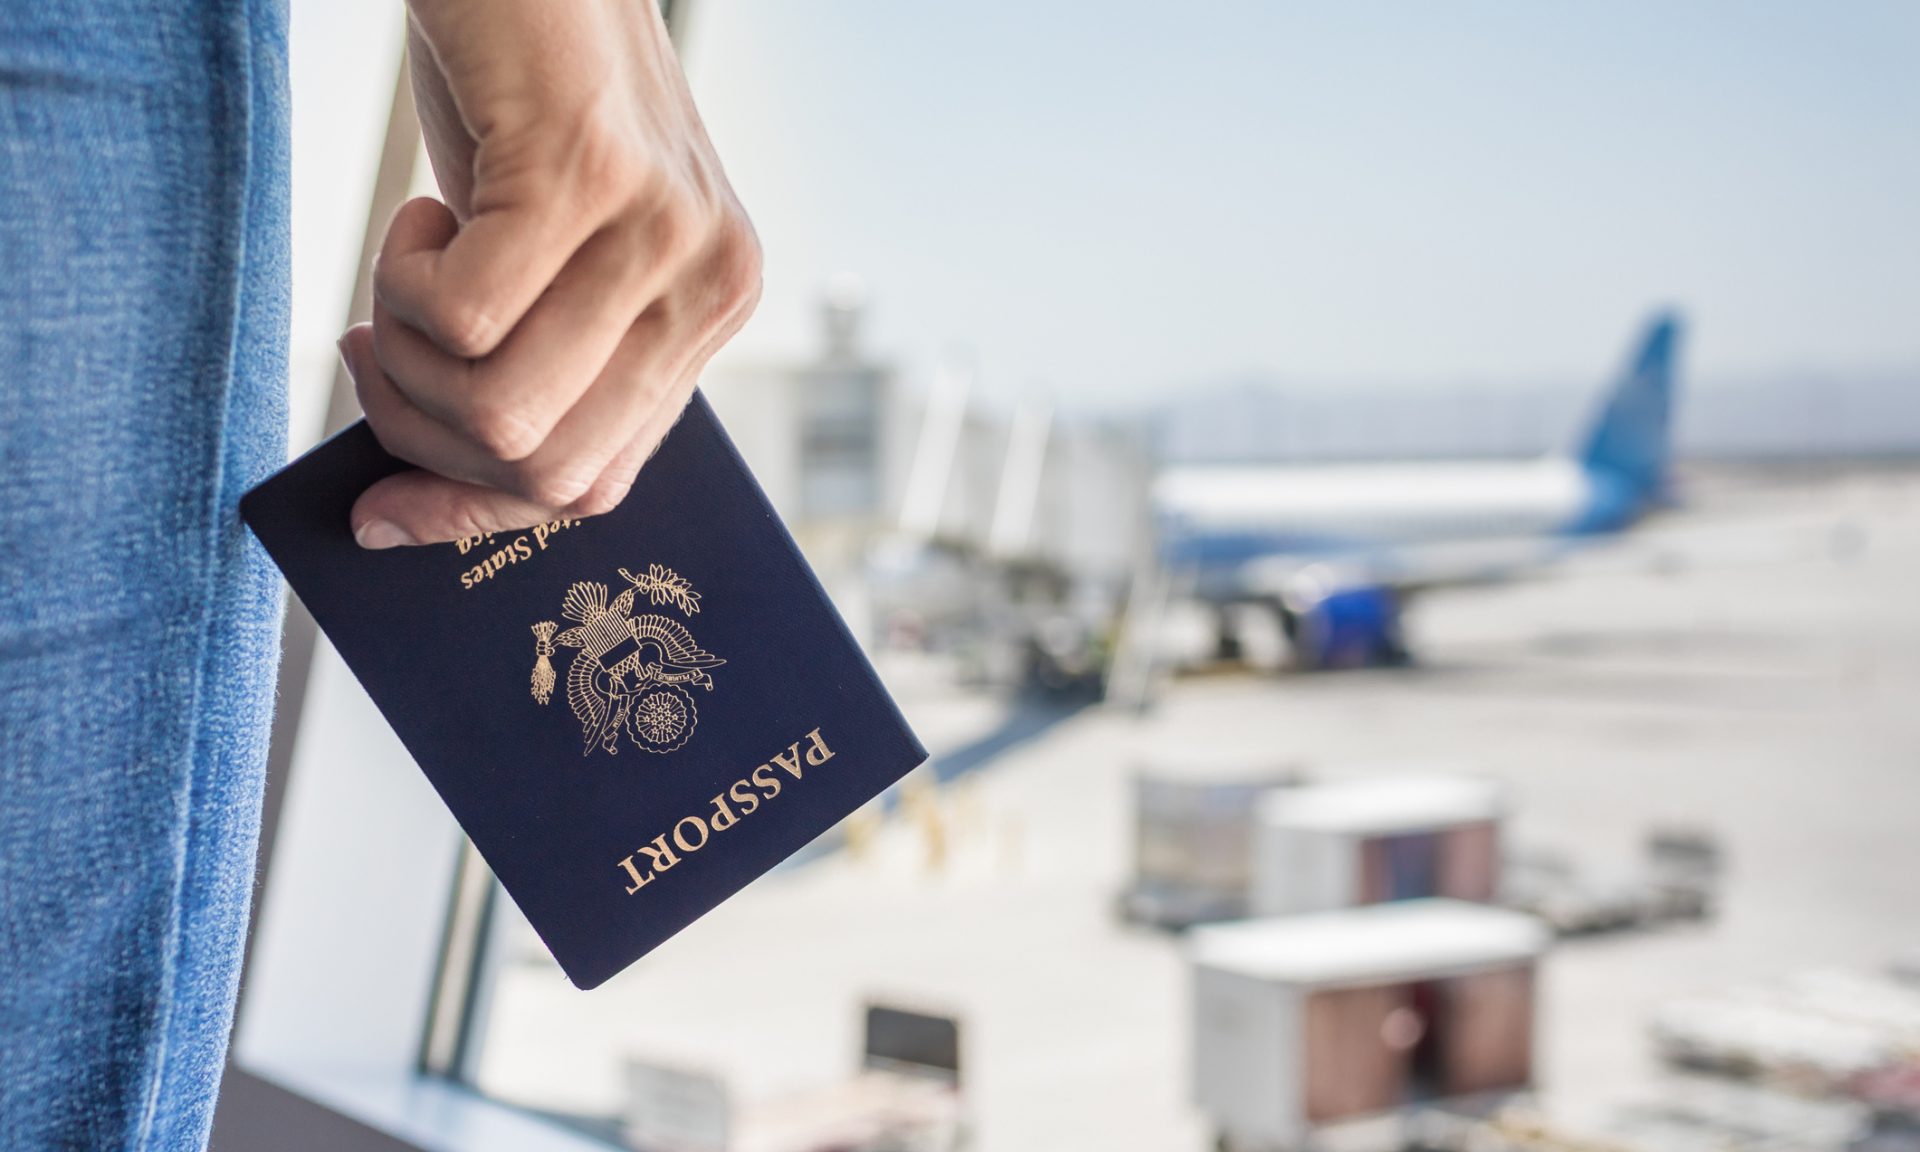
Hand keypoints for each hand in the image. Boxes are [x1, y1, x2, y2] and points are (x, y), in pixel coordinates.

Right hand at [339, 0, 760, 547]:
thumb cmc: (516, 109)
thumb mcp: (539, 260)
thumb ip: (522, 370)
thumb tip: (401, 515)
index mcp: (708, 314)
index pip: (595, 484)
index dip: (475, 513)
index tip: (378, 511)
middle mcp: (709, 285)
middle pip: (544, 470)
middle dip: (423, 434)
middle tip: (376, 344)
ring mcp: (661, 233)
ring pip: (501, 412)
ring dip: (406, 357)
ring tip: (404, 268)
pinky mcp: (588, 179)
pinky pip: (462, 319)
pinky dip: (400, 278)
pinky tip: (425, 210)